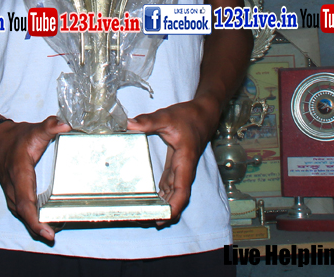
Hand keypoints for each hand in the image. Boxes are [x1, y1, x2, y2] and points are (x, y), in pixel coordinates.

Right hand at [0, 116, 69, 241]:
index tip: (47, 233)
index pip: (25, 201)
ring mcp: (11, 194)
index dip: (35, 220)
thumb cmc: (16, 138)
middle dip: (38, 228)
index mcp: (19, 173)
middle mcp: (13, 188)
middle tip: (53, 237)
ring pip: (22, 214)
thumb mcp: (33, 130)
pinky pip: (22, 211)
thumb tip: (65, 124)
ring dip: (35, 226)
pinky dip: (32, 220)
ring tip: (52, 232)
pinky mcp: (13, 196)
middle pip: (24, 214)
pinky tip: (45, 224)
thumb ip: (49, 126)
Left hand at [127, 98, 218, 225]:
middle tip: (144, 220)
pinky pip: (171, 185)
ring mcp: (181, 169)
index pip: (181, 191)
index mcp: (184, 162)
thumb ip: (148, 122)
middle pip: (177, 198)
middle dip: (164, 212)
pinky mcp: (177, 165)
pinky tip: (153, 200)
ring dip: (163, 205)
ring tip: (145, 215)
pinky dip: (163, 195)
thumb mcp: (167, 117)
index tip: (162, 219)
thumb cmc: (189, 116)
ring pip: (174, 193)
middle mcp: (184, 170)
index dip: (173, 208)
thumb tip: (129, 124)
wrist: (204, 113)